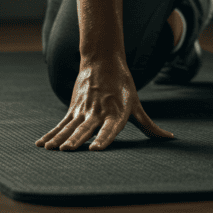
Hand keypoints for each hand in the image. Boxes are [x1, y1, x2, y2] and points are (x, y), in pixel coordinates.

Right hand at [35, 57, 174, 150]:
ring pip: (70, 127)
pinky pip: (61, 124)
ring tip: (51, 149)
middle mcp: (99, 112)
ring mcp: (84, 110)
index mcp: (116, 113)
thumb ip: (150, 127)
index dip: (103, 139)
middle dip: (76, 140)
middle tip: (67, 151)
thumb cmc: (123, 87)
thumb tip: (170, 138)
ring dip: (59, 138)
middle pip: (86, 129)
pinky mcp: (73, 108)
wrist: (103, 61)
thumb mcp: (137, 107)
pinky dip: (51, 134)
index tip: (95, 149)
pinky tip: (42, 144)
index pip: (109, 129)